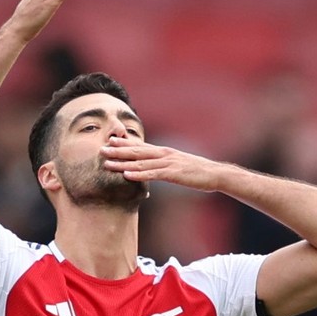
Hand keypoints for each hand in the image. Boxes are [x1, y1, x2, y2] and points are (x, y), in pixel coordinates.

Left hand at [100, 136, 227, 191]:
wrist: (215, 174)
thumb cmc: (197, 172)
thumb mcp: (177, 165)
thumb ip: (163, 164)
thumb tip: (152, 167)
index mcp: (164, 152)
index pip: (141, 146)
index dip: (124, 143)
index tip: (110, 140)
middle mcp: (163, 154)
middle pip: (137, 151)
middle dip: (118, 150)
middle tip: (101, 149)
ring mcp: (168, 163)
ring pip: (141, 162)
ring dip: (123, 163)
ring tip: (107, 163)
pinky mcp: (173, 174)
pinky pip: (152, 174)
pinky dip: (138, 174)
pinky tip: (126, 175)